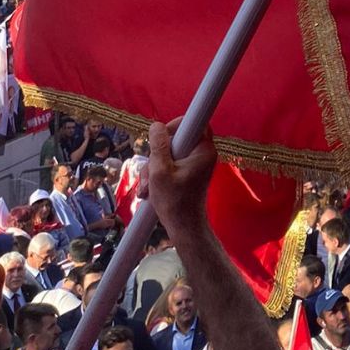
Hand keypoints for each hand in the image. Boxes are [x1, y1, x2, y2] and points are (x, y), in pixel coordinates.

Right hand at [146, 120, 216, 240]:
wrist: (183, 228)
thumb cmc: (174, 202)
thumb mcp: (160, 172)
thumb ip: (158, 146)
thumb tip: (156, 125)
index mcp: (204, 150)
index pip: (194, 122)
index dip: (175, 125)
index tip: (161, 137)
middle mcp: (202, 153)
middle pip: (176, 139)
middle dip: (157, 154)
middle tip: (150, 171)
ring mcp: (194, 163)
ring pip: (169, 153)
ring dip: (153, 168)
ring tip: (146, 188)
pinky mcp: (187, 172)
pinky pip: (169, 164)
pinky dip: (158, 175)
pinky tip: (149, 190)